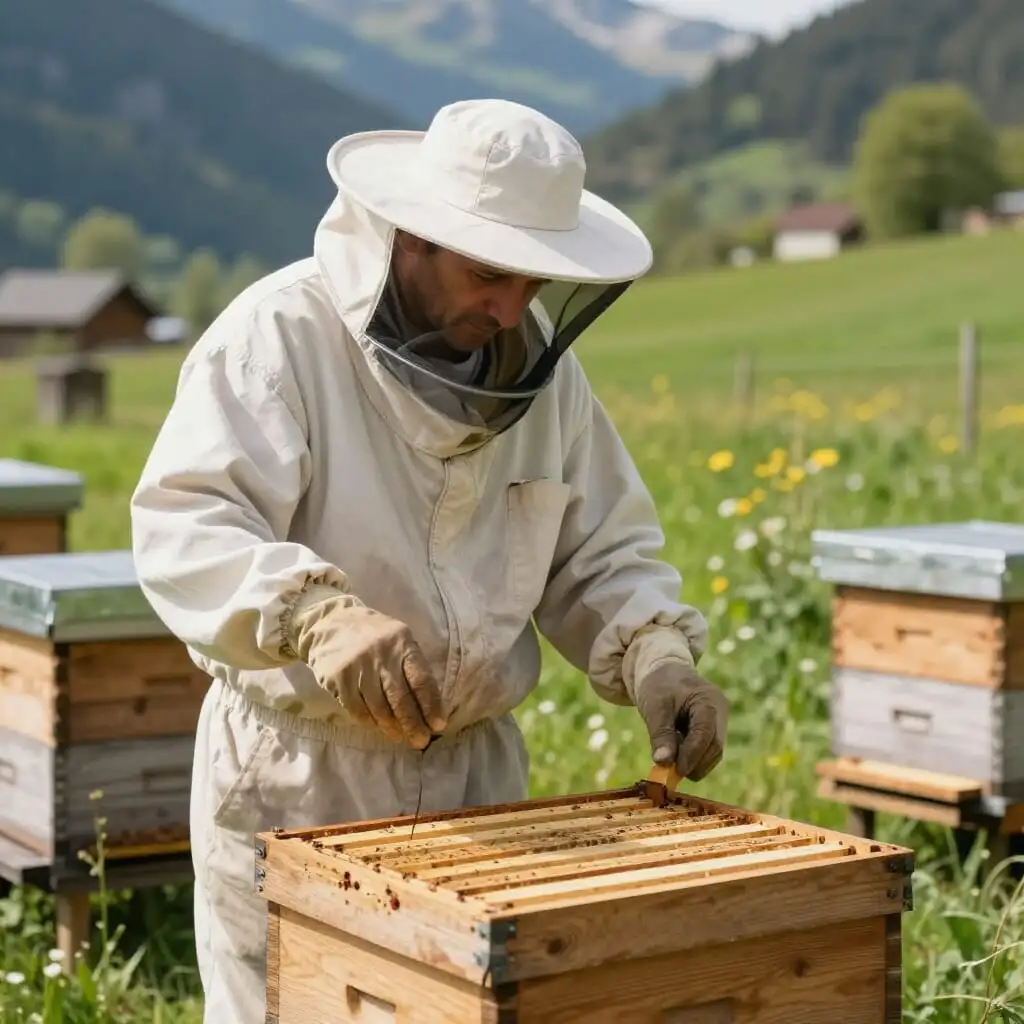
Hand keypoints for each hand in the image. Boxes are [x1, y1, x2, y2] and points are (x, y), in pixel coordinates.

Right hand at [289, 588, 446, 749]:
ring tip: (399, 736)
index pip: (421, 679)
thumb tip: (429, 705)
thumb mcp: (398, 639)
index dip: (431, 705)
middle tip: (420, 741)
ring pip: (379, 708)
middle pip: (400, 699)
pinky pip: (357, 709)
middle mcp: (381, 655)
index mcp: (402, 643)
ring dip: (391, 727)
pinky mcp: (339, 678)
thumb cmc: (373, 635)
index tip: (438, 725)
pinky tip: (377, 726)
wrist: (330, 623)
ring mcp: (358, 667)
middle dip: (413, 724)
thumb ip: (412, 666)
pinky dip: (370, 722)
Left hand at [634, 662, 728, 780]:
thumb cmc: (658, 685)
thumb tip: (663, 762)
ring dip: (694, 762)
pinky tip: (676, 752)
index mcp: (708, 700)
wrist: (663, 671)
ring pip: (713, 751)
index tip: (676, 770)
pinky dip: (693, 756)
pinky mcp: (714, 727)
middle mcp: (720, 710)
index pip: (706, 733)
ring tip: (670, 759)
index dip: (692, 755)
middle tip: (671, 773)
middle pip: (715, 746)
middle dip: (695, 763)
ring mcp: (719, 719)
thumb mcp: (654, 707)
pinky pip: (708, 748)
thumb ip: (660, 734)